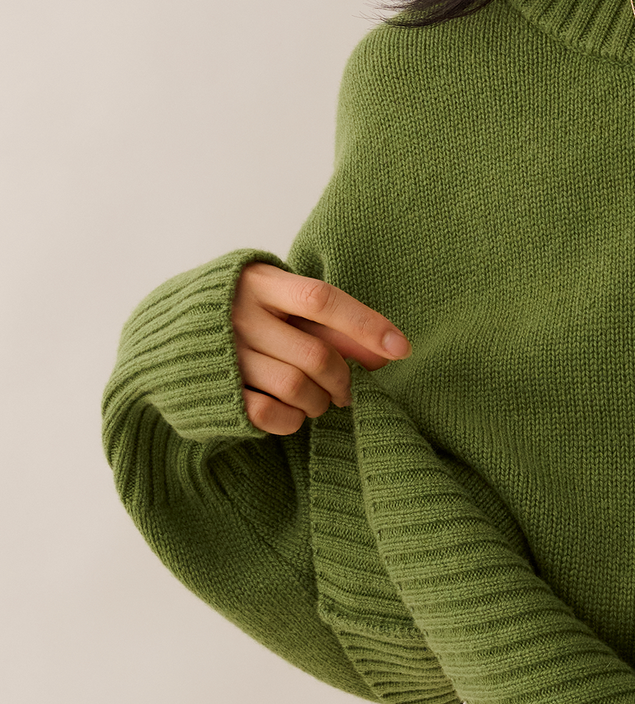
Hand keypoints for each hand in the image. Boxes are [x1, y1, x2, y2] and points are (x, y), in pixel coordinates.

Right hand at [231, 262, 409, 435]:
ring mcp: (225, 354)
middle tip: (346, 390)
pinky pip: (269, 413)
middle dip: (343, 379)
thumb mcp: (282, 304)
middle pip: (315, 354)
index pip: (322, 300)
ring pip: (296, 387)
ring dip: (319, 402)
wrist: (164, 334)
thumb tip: (388, 353)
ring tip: (319, 400)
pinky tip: (294, 413)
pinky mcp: (216, 390)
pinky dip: (293, 420)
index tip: (402, 349)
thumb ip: (331, 324)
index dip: (366, 325)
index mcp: (260, 282)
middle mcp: (239, 314)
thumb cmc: (243, 314)